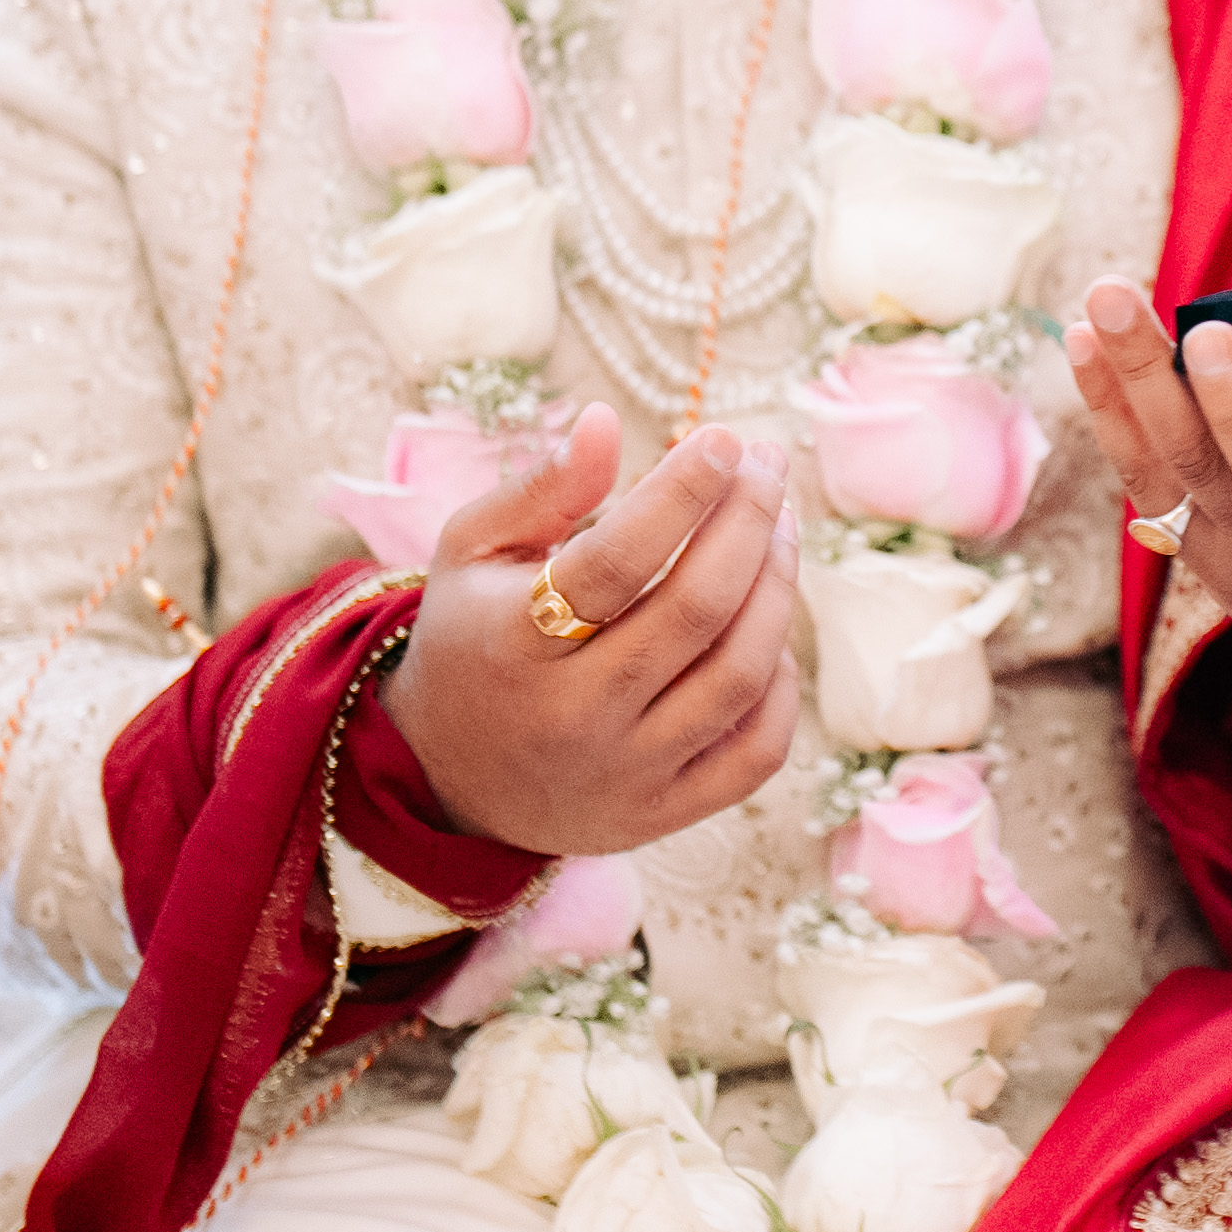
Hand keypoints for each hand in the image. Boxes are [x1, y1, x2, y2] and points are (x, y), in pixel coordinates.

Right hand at [386, 405, 803, 857]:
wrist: (450, 778)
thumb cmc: (474, 638)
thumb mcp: (472, 552)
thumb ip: (541, 488)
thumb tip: (605, 419)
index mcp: (514, 646)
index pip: (615, 560)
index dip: (680, 493)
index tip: (723, 438)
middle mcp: (574, 716)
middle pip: (695, 611)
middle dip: (749, 522)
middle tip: (766, 464)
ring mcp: (626, 772)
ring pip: (738, 676)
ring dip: (777, 588)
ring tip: (781, 526)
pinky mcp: (664, 813)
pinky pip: (756, 751)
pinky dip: (780, 683)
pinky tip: (770, 624)